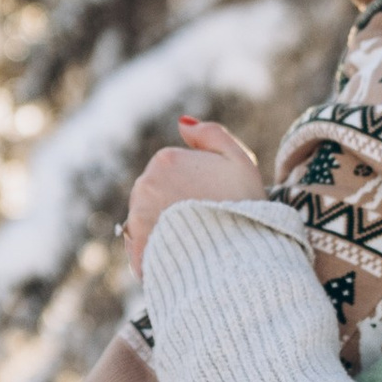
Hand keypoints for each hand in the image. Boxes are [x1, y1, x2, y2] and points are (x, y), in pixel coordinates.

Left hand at [122, 115, 262, 270]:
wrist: (240, 257)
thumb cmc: (244, 207)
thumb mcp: (239, 160)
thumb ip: (211, 134)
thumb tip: (182, 122)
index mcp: (165, 160)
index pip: (173, 169)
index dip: (197, 184)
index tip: (215, 198)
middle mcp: (143, 186)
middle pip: (158, 193)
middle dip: (176, 204)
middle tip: (207, 220)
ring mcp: (136, 220)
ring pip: (149, 220)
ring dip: (166, 228)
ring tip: (198, 242)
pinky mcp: (136, 253)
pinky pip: (145, 250)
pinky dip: (160, 254)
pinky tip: (185, 258)